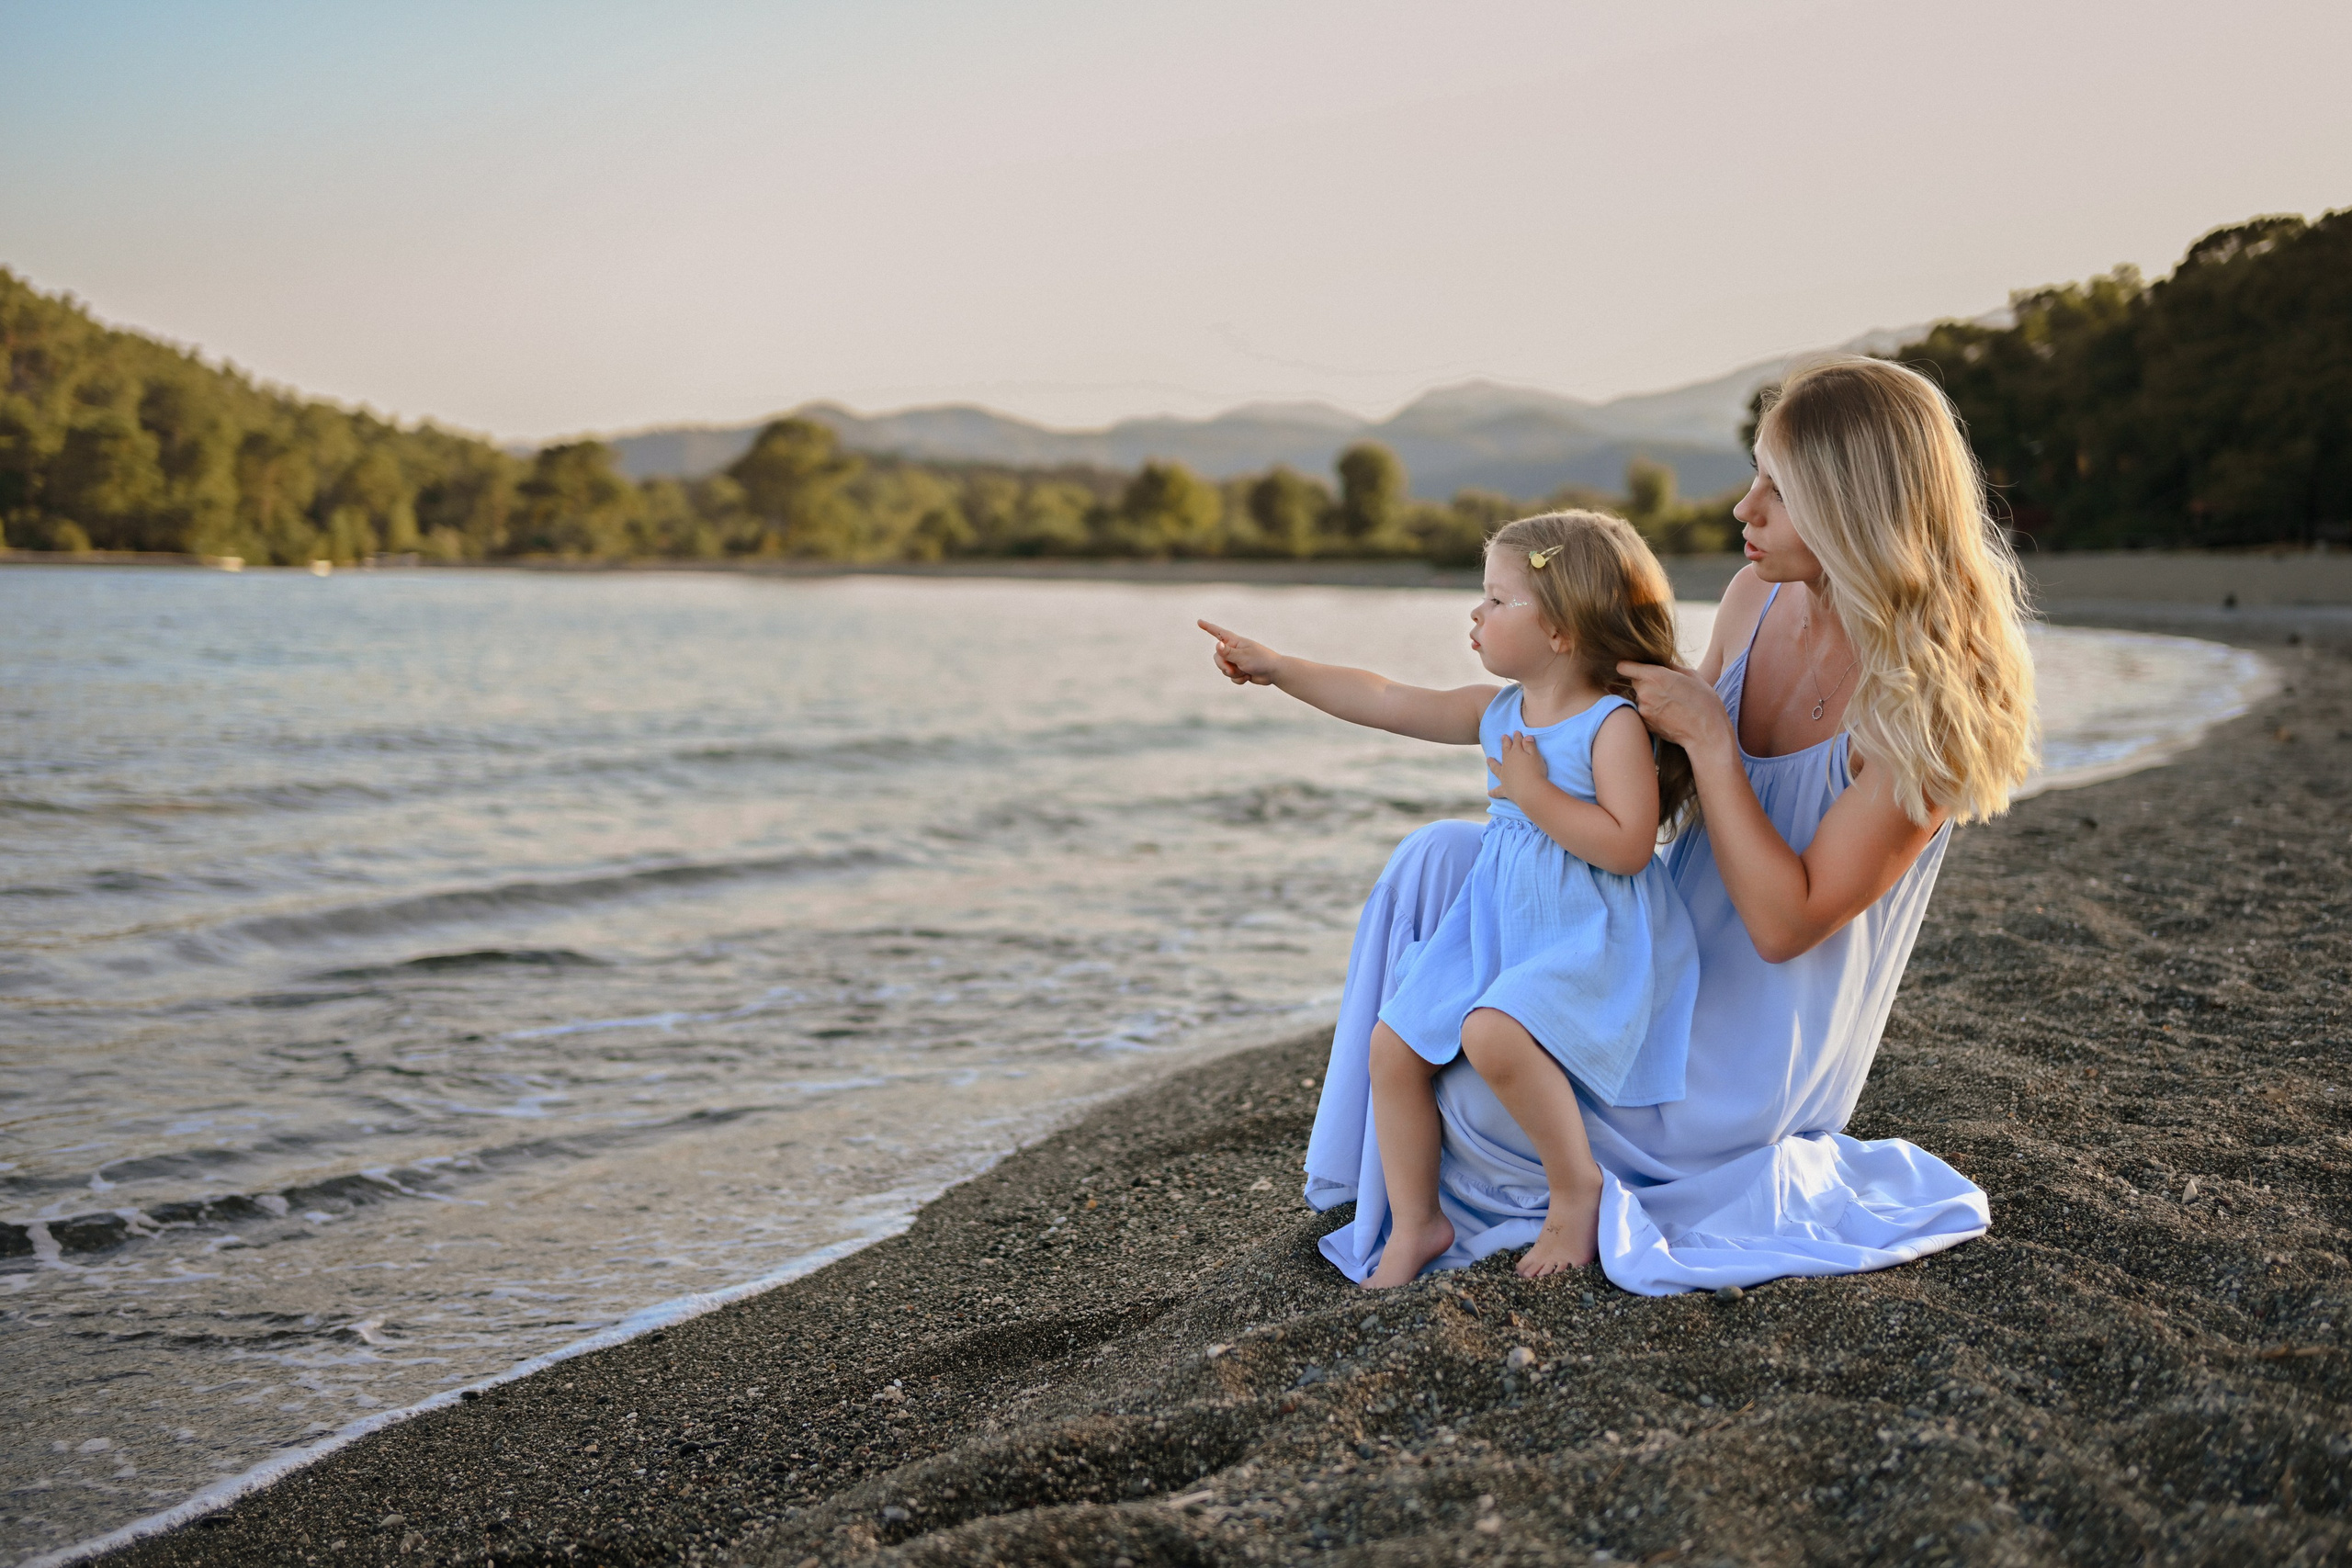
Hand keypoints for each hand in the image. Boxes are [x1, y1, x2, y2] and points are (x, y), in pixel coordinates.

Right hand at [1198, 620, 1281, 685]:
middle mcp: (1234, 650)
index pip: (1218, 633)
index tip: (1199, 621)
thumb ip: (1228, 652)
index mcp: (1235, 642)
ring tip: (1245, 672)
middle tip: (1232, 669)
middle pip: (1217, 657)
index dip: (1208, 627)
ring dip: (1233, 674)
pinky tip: (1248, 677)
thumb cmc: (1260, 660)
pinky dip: (1238, 679)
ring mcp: (1237, 661)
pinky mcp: (1240, 671)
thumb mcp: (1242, 656)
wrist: (1274, 672)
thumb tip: (1217, 644)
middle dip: (1223, 666)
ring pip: (1224, 669)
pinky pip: (1231, 677)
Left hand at [1486, 731, 1546, 803]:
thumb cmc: (1535, 771)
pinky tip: (1489, 793)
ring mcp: (1504, 776)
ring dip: (1492, 763)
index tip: (1516, 732)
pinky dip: (1493, 792)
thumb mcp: (1536, 756)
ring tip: (1488, 759)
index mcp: (1516, 754)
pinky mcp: (1505, 789)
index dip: (1517, 737)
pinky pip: (1497, 791)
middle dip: (1505, 743)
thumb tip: (1526, 737)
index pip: (1517, 742)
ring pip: (1496, 768)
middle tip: (1503, 737)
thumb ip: (1530, 746)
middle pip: (1505, 751)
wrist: (1530, 790)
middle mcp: (1507, 763)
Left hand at [1615, 661, 1732, 756]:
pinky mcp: (1645, 723)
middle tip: (1664, 687)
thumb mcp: (1692, 676)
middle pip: (1634, 682)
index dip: (1628, 666)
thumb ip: (1670, 667)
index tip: (1634, 668)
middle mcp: (1644, 692)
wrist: (1707, 733)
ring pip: (1639, 698)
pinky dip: (1651, 711)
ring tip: (1670, 703)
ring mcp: (1643, 709)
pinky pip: (1643, 712)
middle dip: (1645, 682)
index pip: (1624, 667)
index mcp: (1655, 676)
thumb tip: (1660, 663)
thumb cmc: (1704, 702)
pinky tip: (1669, 714)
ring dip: (1649, 698)